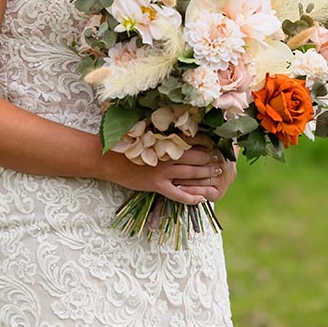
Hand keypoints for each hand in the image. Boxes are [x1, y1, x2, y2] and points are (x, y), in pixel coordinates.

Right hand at [101, 137, 232, 205]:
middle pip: (197, 157)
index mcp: (164, 140)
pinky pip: (178, 194)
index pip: (193, 139)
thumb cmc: (124, 143)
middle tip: (220, 161)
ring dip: (206, 175)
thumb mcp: (142, 131)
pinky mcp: (156, 185)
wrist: (107, 158)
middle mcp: (167, 155)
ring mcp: (162, 171)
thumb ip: (160, 131)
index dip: (207, 142)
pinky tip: (201, 199)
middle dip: (211, 159)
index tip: (214, 144)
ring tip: (216, 175)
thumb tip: (175, 128)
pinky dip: (191, 198)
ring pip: (192, 175)